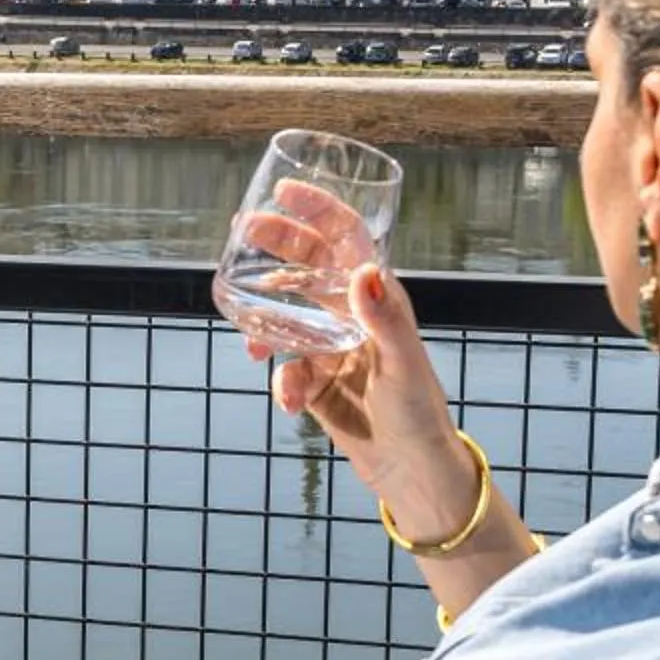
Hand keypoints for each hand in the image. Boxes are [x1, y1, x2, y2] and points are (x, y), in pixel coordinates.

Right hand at [241, 185, 465, 532]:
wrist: (410, 469)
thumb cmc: (418, 411)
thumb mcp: (401, 361)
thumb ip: (383, 317)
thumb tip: (365, 269)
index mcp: (378, 298)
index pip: (347, 239)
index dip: (318, 209)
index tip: (284, 191)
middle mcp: (351, 314)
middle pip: (306, 265)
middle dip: (276, 246)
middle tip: (242, 233)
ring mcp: (330, 346)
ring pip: (284, 316)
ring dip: (263, 322)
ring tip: (250, 340)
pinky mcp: (315, 380)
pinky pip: (284, 369)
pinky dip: (280, 382)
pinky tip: (288, 400)